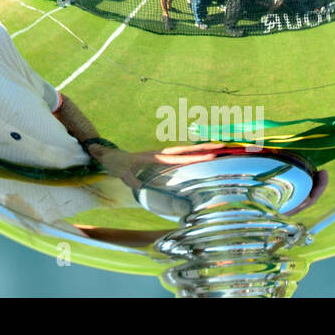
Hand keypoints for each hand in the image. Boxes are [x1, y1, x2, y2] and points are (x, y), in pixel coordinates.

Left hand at [90, 143, 224, 192]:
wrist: (110, 155)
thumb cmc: (117, 163)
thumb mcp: (122, 173)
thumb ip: (132, 180)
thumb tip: (141, 188)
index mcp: (156, 157)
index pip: (179, 157)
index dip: (194, 157)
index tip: (211, 155)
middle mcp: (162, 154)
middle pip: (187, 150)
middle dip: (205, 148)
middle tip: (224, 146)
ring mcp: (163, 156)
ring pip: (186, 152)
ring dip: (202, 150)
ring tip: (219, 150)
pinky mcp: (162, 160)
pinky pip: (180, 157)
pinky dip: (193, 156)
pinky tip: (203, 158)